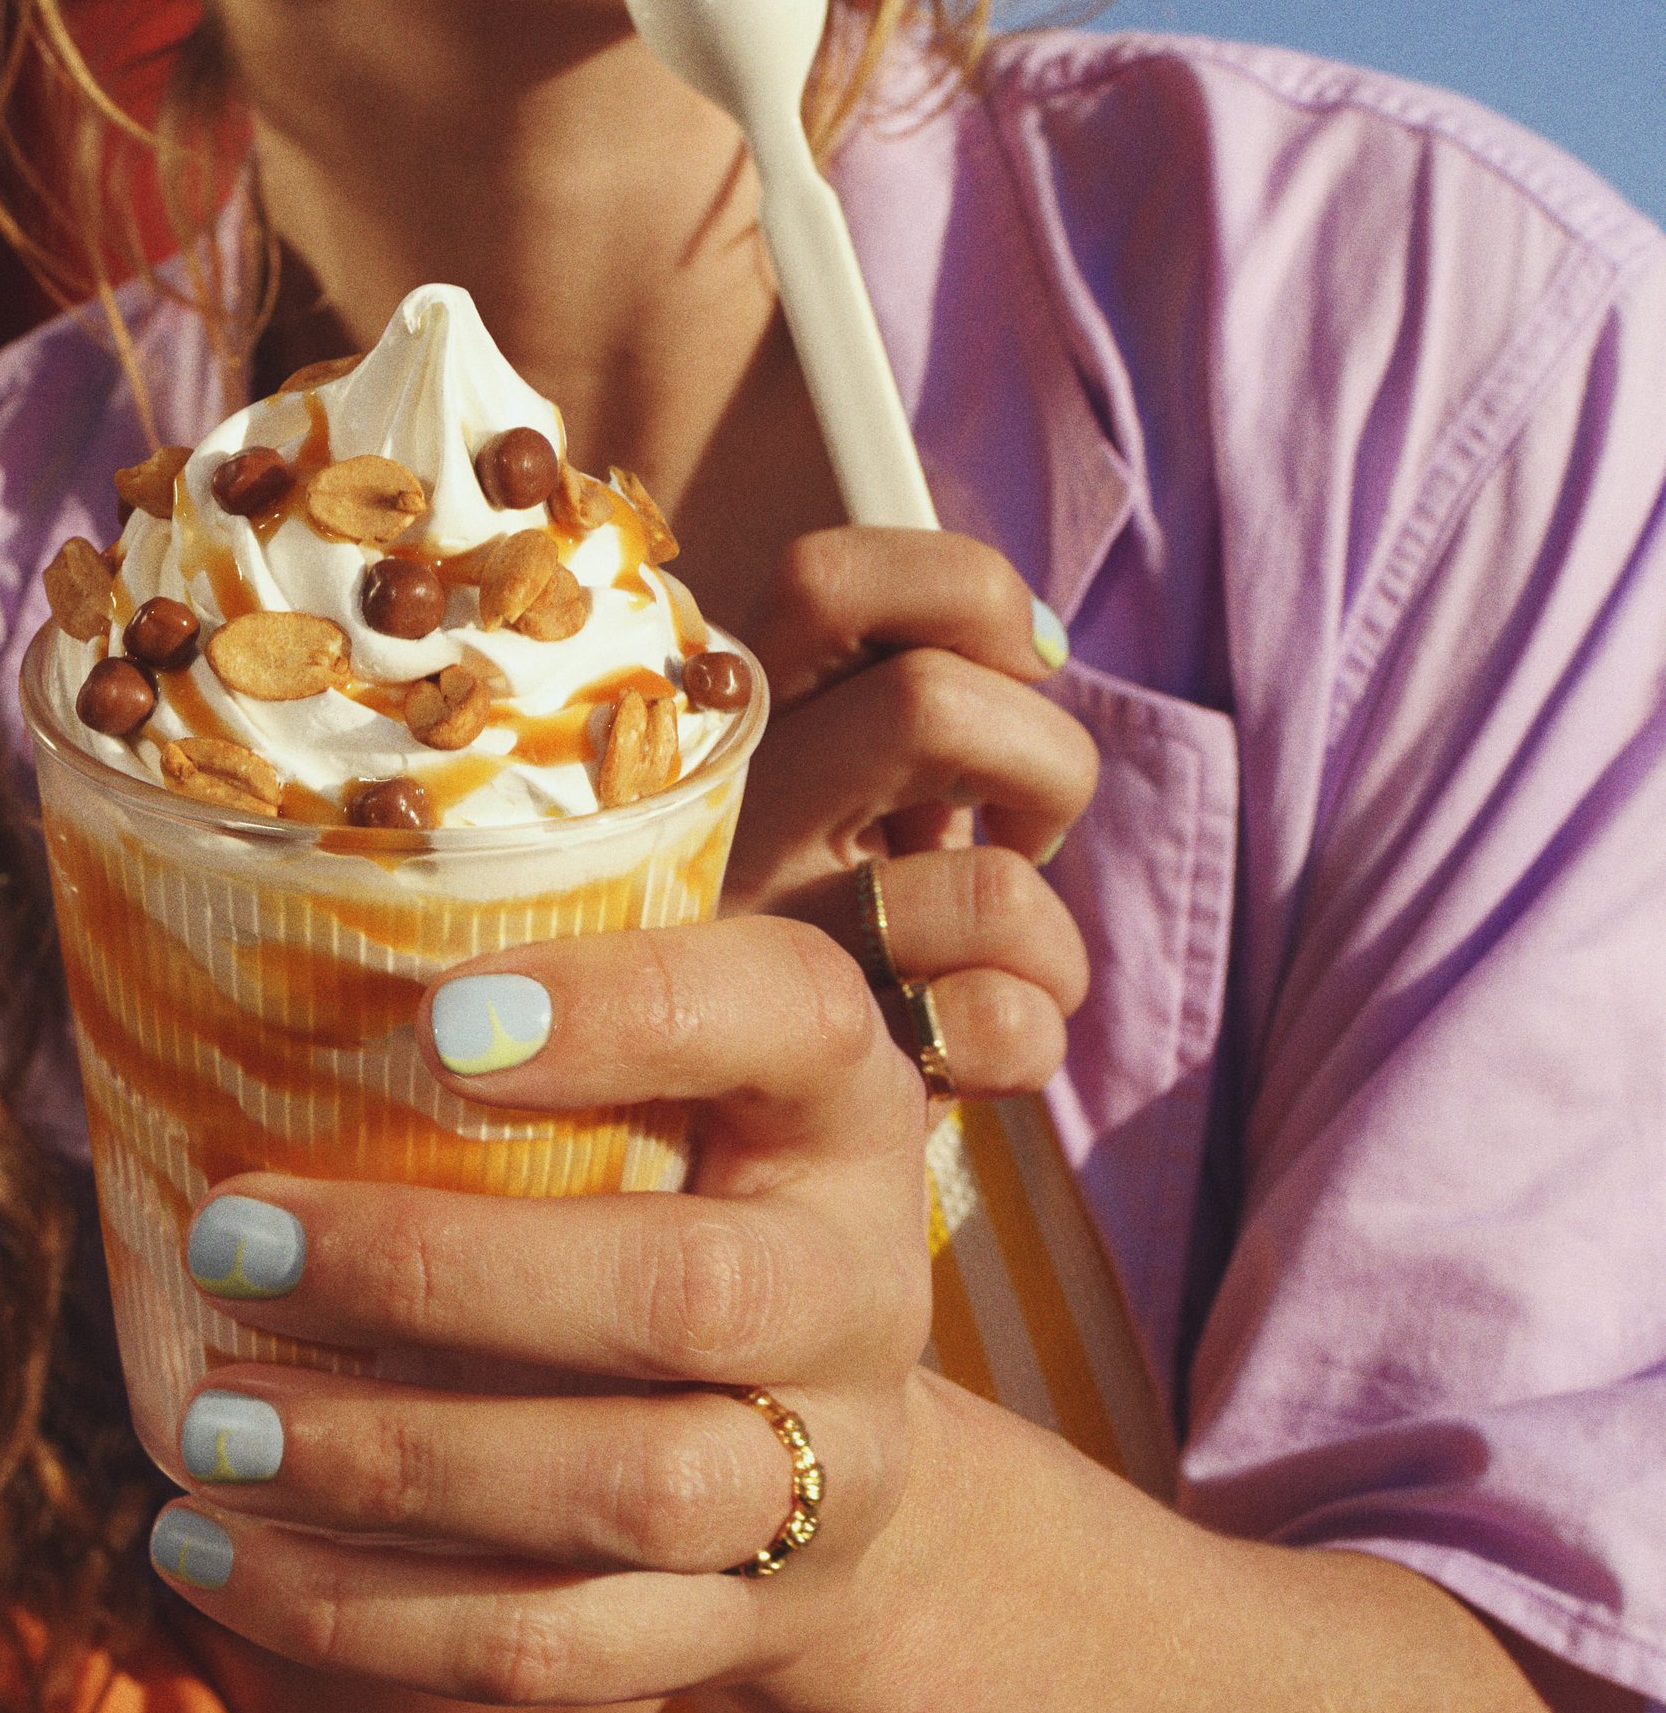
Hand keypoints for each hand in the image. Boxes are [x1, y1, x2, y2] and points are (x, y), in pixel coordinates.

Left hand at [144, 916, 931, 1705]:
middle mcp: (853, 1294)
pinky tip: (206, 1555)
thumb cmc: (694, 1218)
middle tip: (230, 1240)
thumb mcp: (683, 1103)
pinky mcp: (734, 1627)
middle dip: (440, 1276)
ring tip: (209, 1431)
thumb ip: (544, 1039)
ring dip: (395, 1466)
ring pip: (625, 1492)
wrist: (859, 1489)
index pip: (791, 1020)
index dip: (628, 1014)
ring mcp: (818, 1479)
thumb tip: (234, 971)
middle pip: (689, 1296)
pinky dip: (361, 1616)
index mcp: (839, 1115)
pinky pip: (553, 1646)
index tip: (437, 1020)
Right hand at [730, 526, 1097, 1093]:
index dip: (964, 592)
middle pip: (933, 705)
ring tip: (1012, 960)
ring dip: (1049, 931)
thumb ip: (868, 709)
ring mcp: (760, 956)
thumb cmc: (770, 929)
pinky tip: (981, 1046)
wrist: (663, 1130)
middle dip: (1045, 758)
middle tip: (1022, 824)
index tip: (1020, 655)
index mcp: (710, 736)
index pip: (826, 582)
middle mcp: (718, 830)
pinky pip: (992, 1024)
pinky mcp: (811, 1077)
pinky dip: (1030, 1030)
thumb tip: (1022, 646)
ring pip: (987, 889)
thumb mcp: (791, 787)